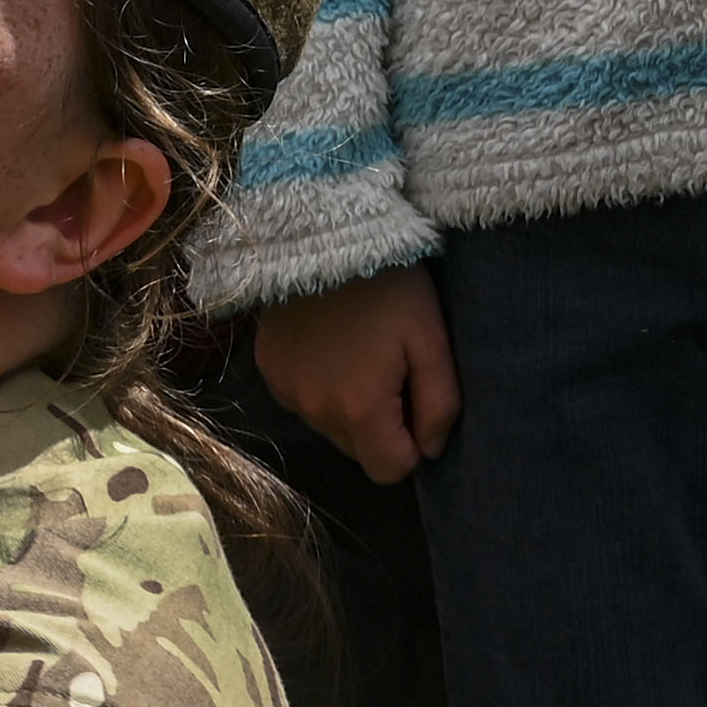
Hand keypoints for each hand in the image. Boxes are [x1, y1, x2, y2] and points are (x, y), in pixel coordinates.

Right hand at [253, 264, 459, 485]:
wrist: (321, 236)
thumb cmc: (390, 287)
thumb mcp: (431, 340)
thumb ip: (440, 403)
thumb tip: (432, 449)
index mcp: (360, 409)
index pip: (389, 470)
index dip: (411, 448)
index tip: (418, 406)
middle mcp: (315, 412)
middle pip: (357, 450)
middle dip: (379, 427)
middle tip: (392, 372)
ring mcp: (285, 393)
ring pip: (329, 426)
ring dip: (347, 406)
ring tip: (359, 354)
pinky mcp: (267, 371)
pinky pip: (302, 400)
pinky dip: (319, 385)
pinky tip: (328, 345)